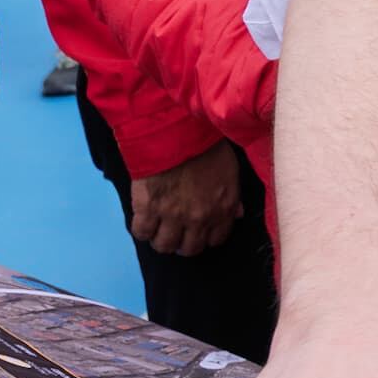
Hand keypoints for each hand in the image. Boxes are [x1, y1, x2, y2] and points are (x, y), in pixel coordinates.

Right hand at [130, 142, 243, 257]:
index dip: (206, 237)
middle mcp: (199, 218)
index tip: (199, 231)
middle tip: (177, 231)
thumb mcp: (231, 168)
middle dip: (184, 242)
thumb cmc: (207, 144)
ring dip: (162, 239)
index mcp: (223, 208)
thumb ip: (234, 196)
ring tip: (159, 227)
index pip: (216, 240)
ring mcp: (172, 215)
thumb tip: (236, 214)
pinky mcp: (147, 208)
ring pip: (164, 245)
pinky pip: (141, 232)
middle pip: (189, 248)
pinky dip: (142, 229)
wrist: (177, 129)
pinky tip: (145, 220)